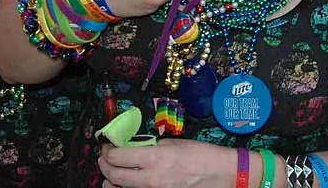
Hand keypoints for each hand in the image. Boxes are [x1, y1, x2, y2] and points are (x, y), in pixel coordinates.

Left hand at [99, 139, 235, 187]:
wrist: (223, 175)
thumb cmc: (203, 156)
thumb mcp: (173, 143)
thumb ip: (151, 146)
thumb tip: (134, 147)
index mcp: (154, 158)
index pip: (116, 156)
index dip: (107, 150)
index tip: (107, 146)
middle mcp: (150, 179)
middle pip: (113, 175)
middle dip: (104, 165)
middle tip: (105, 158)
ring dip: (112, 181)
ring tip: (113, 174)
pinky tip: (130, 183)